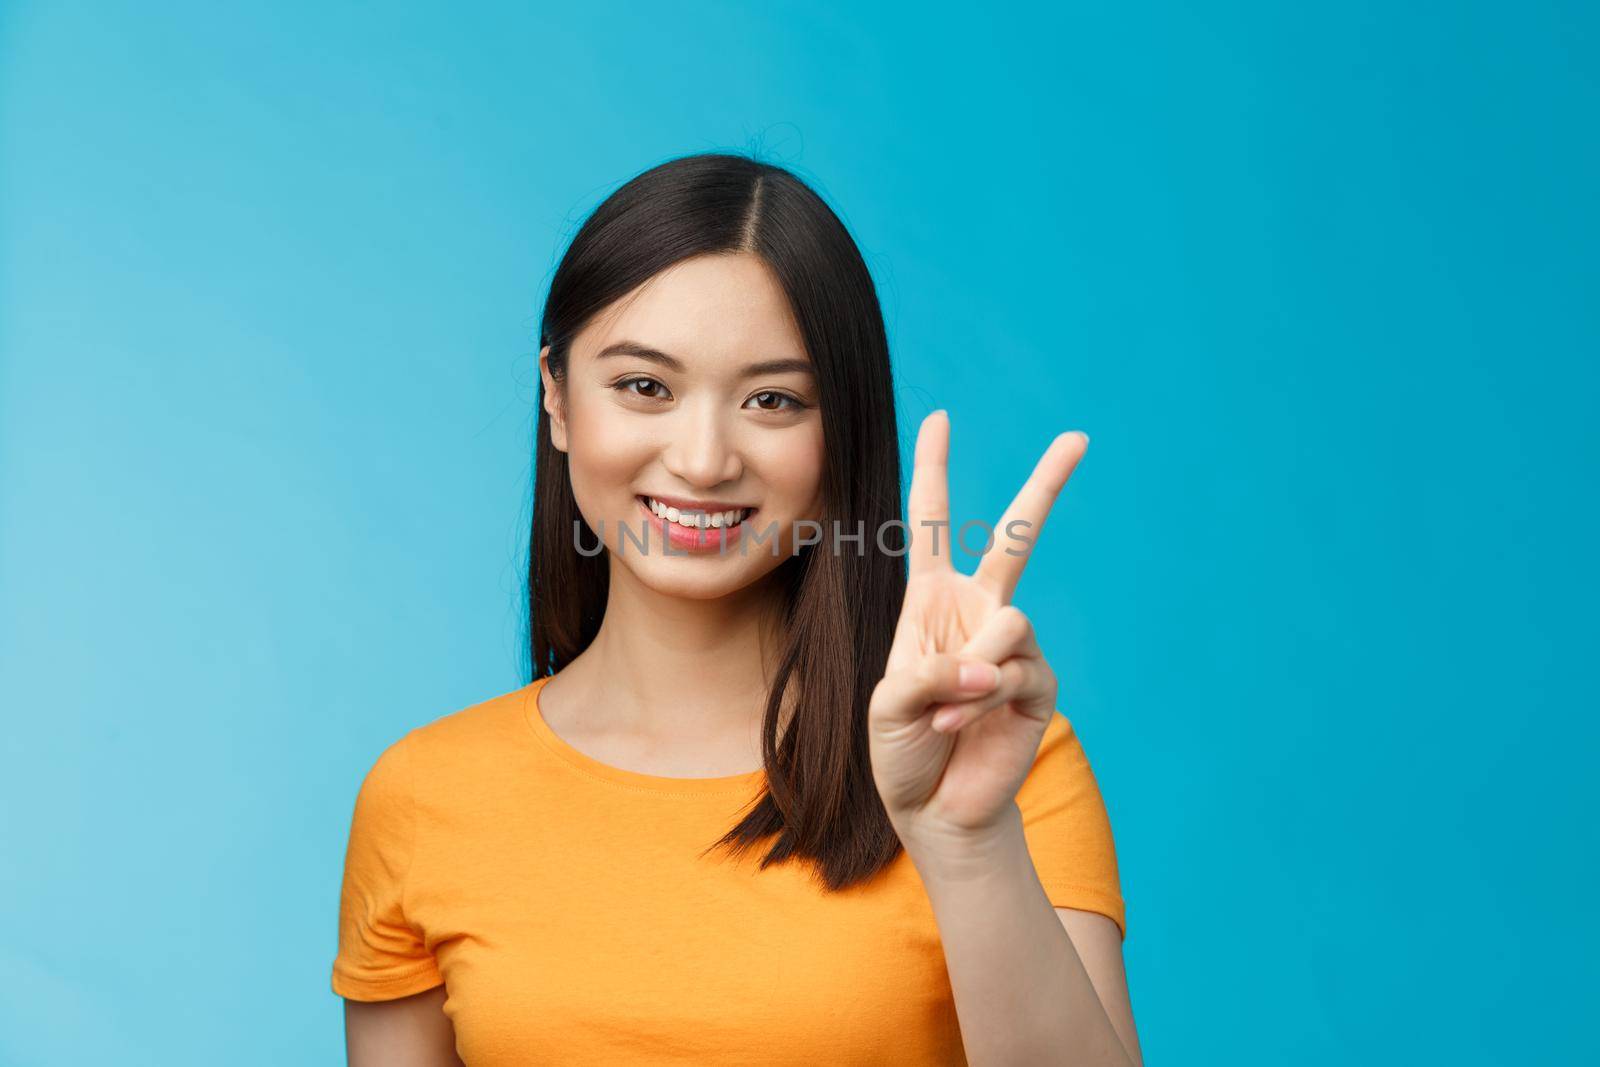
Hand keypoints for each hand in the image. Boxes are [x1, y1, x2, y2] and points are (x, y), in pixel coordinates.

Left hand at [868, 410, 1088, 862]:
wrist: (934, 807)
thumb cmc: (900, 748)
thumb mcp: (889, 703)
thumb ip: (932, 673)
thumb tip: (992, 667)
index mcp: (931, 601)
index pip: (932, 523)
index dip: (933, 469)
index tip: (940, 417)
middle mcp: (977, 612)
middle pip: (1017, 536)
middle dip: (1047, 485)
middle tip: (1080, 437)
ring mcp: (1011, 646)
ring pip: (1010, 622)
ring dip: (970, 673)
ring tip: (945, 712)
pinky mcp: (1037, 683)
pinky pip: (1014, 671)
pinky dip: (978, 702)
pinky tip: (958, 728)